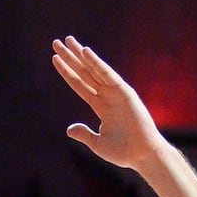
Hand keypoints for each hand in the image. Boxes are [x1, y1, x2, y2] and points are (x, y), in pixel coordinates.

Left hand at [51, 36, 167, 171]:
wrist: (142, 155)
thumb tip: (69, 129)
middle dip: (71, 57)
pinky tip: (85, 52)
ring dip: (80, 54)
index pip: (79, 85)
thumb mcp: (98, 144)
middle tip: (57, 43)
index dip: (67, 72)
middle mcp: (107, 96)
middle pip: (84, 72)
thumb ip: (84, 134)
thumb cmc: (123, 152)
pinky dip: (97, 63)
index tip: (54, 59)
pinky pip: (108, 74)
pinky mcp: (125, 92)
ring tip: (67, 41)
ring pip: (94, 69)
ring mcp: (116, 92)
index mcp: (100, 106)